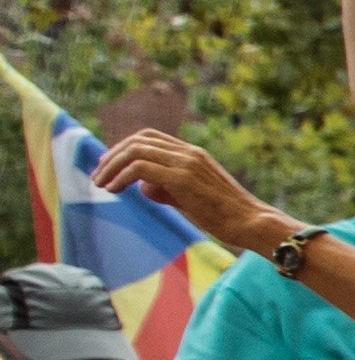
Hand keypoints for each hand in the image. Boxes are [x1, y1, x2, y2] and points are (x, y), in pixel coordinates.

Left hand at [90, 129, 288, 260]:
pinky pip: (140, 169)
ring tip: (100, 184)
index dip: (123, 147)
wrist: (251, 222)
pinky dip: (120, 177)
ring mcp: (186, 163)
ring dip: (111, 167)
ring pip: (135, 151)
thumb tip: (142, 186)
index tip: (109, 166)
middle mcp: (189, 152)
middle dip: (111, 156)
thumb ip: (166, 188)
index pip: (149, 137)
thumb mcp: (192, 197)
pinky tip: (113, 190)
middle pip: (138, 140)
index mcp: (193, 153)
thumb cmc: (225, 215)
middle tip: (98, 176)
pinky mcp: (182, 179)